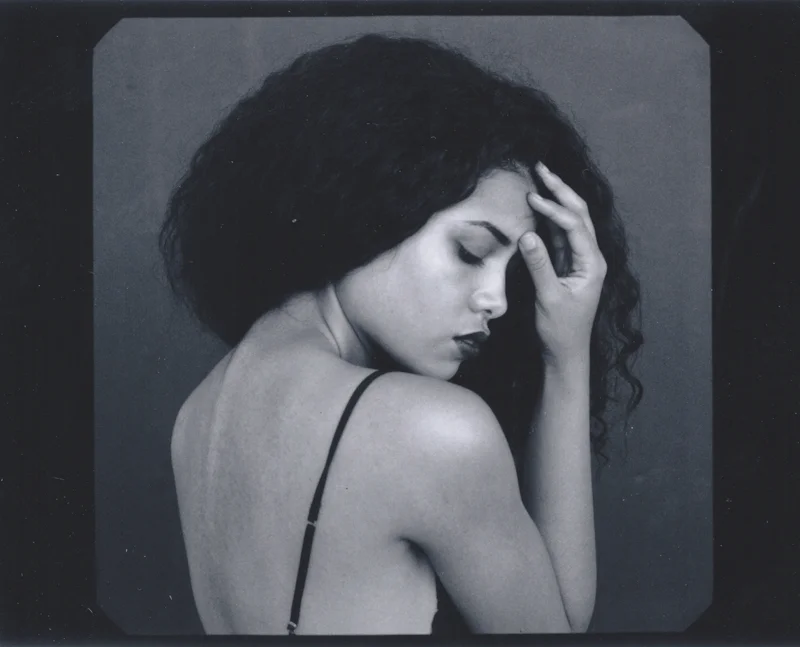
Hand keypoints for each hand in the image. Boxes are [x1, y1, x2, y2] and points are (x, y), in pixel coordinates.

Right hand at [519, 163, 606, 364]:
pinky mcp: (566, 266)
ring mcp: (579, 260)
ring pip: (569, 222)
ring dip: (555, 200)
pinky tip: (536, 207)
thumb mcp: (548, 297)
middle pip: (578, 214)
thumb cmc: (560, 329)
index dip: (553, 209)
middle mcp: (590, 257)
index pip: (574, 226)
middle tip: (541, 168)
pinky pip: (558, 236)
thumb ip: (539, 265)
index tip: (532, 198)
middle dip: (561, 190)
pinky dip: (548, 220)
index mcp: (592, 264)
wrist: (565, 352)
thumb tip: (527, 235)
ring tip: (539, 179)